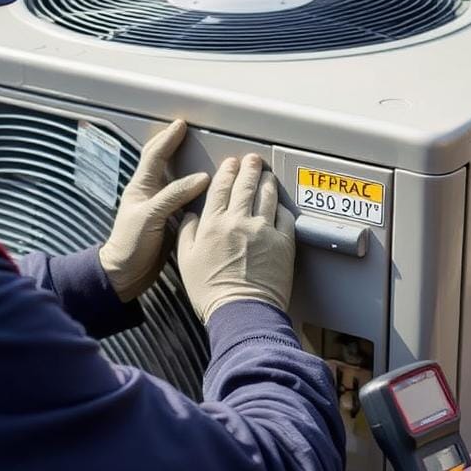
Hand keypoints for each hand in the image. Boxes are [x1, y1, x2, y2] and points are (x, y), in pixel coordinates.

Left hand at [99, 119, 209, 301]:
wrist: (125, 273)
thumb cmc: (130, 246)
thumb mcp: (151, 216)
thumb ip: (174, 195)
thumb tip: (200, 179)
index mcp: (140, 188)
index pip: (155, 155)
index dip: (168, 139)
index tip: (181, 125)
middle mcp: (148, 193)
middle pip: (159, 161)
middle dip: (170, 143)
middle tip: (184, 131)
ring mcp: (157, 206)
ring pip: (170, 177)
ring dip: (180, 162)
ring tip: (194, 152)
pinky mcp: (166, 219)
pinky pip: (180, 196)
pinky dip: (190, 186)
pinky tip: (200, 186)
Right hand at [176, 154, 294, 323]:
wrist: (241, 311)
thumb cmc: (211, 292)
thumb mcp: (185, 260)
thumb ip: (187, 232)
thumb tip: (191, 215)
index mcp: (212, 224)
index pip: (220, 188)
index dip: (226, 172)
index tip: (230, 164)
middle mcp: (238, 221)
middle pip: (246, 185)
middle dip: (249, 168)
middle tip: (252, 159)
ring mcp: (263, 230)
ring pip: (267, 195)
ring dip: (267, 181)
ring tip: (267, 175)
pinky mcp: (283, 242)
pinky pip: (285, 216)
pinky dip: (281, 206)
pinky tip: (279, 204)